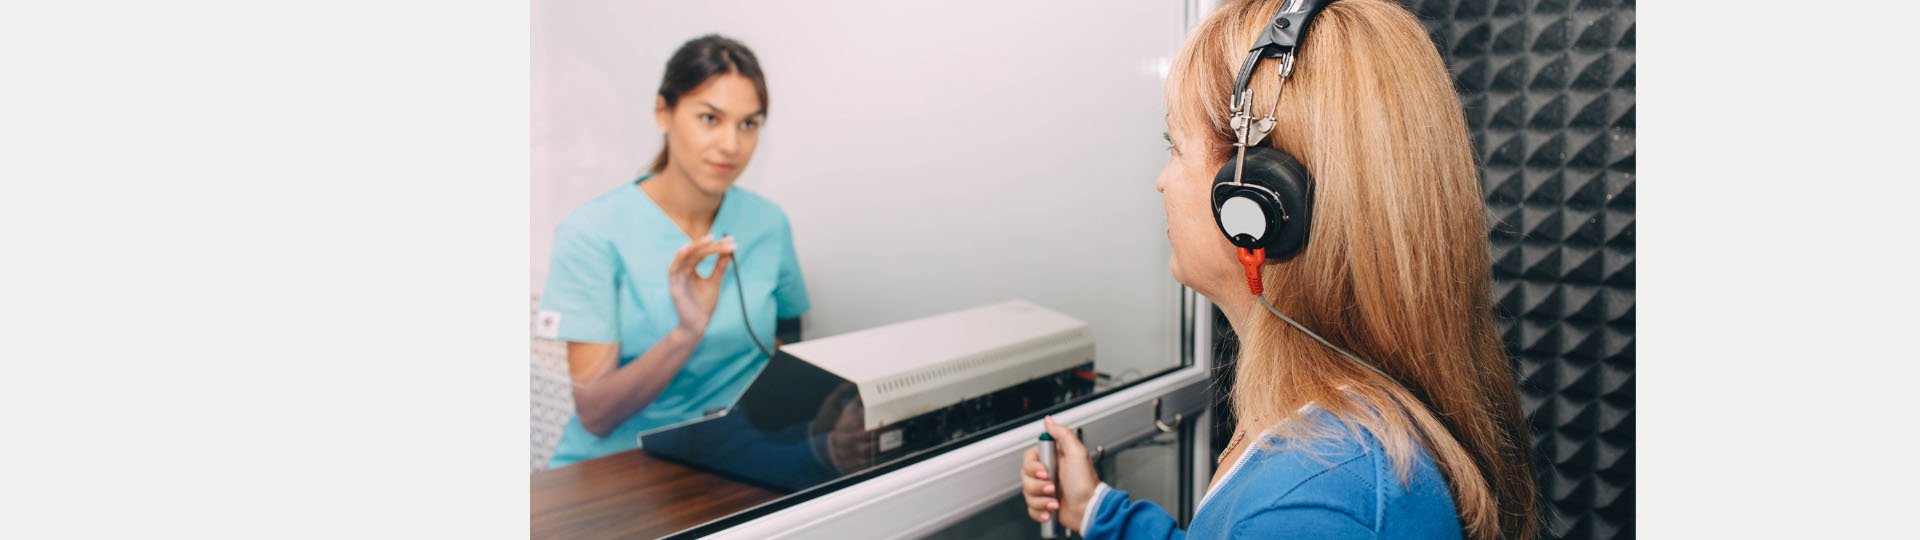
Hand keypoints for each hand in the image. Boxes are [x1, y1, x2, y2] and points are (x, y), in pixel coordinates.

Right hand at [667, 235, 734, 335]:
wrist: (698, 325)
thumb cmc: (704, 304)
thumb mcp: (715, 282)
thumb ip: (720, 267)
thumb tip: (730, 250)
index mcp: (690, 269)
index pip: (702, 252)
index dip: (716, 245)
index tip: (731, 240)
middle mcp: (682, 270)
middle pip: (694, 251)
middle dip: (710, 244)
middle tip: (726, 240)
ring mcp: (677, 278)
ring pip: (684, 256)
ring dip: (696, 246)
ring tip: (711, 239)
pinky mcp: (673, 287)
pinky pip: (673, 269)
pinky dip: (680, 258)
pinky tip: (689, 250)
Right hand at [1021, 416, 1100, 532]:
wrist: (1088, 510)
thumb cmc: (1086, 484)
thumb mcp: (1077, 453)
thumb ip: (1063, 434)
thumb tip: (1049, 421)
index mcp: (1053, 459)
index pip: (1029, 458)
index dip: (1033, 467)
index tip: (1044, 471)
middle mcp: (1047, 473)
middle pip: (1025, 476)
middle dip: (1038, 486)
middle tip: (1053, 486)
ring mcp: (1045, 490)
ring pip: (1027, 493)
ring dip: (1041, 499)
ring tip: (1055, 500)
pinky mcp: (1044, 504)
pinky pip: (1031, 507)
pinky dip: (1040, 510)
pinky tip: (1051, 509)